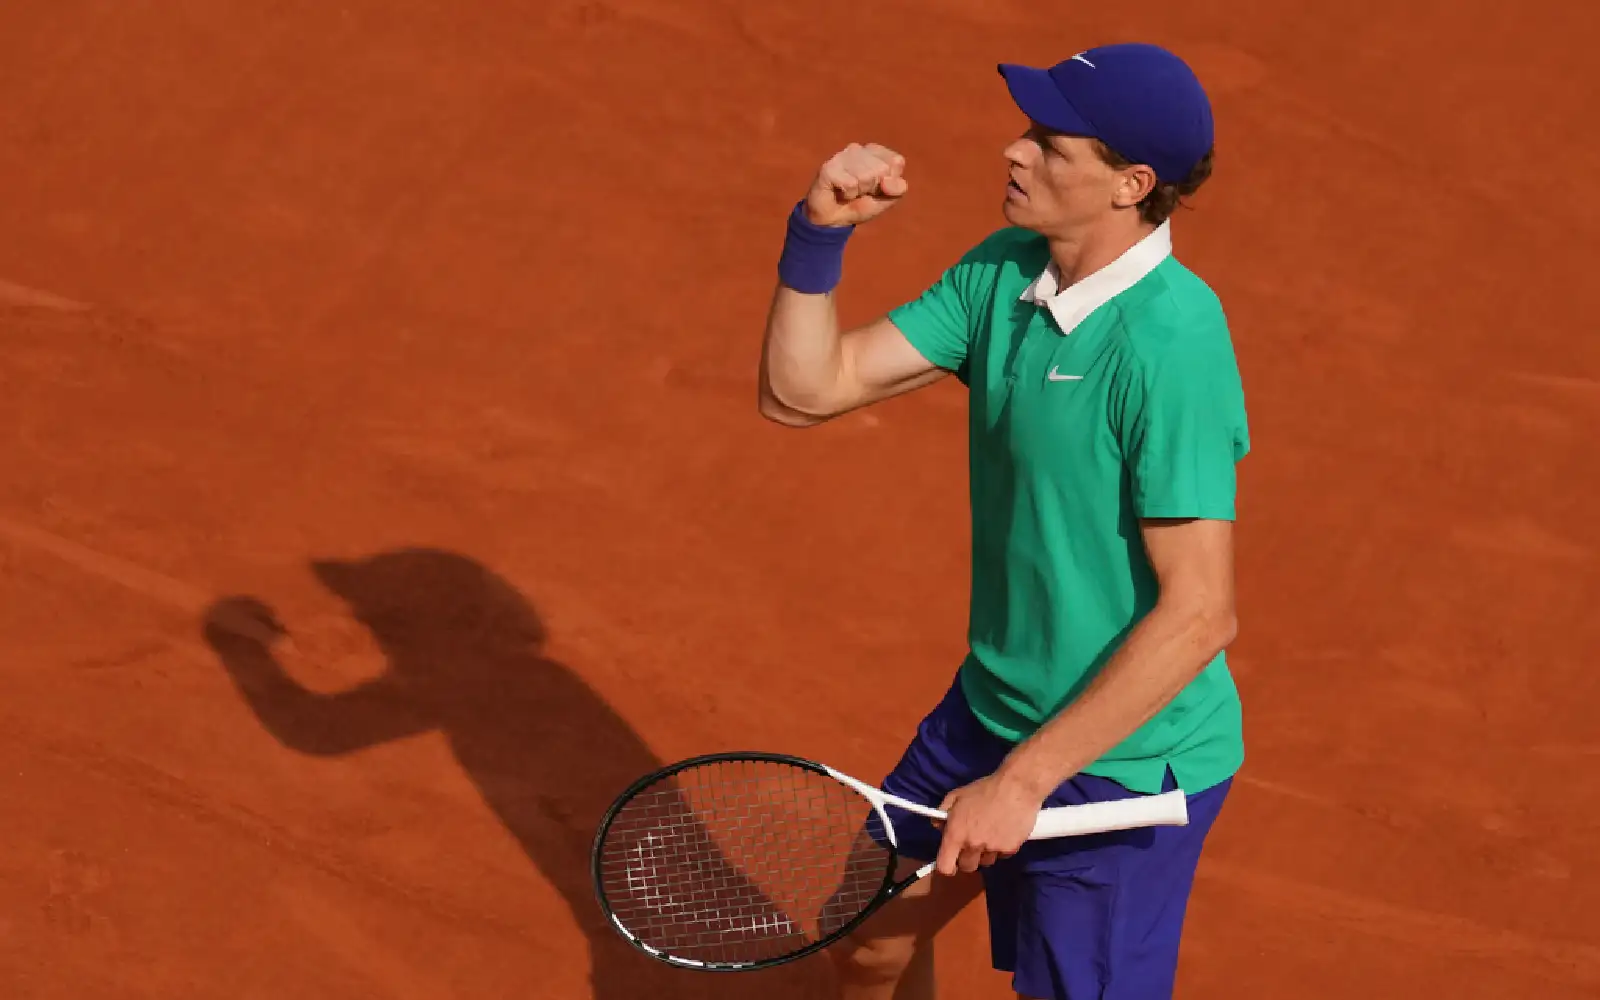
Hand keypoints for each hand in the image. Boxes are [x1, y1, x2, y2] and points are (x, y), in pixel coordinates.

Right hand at [803, 142, 908, 227]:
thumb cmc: (861, 205)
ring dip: (859, 192)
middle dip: (874, 187)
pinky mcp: (829, 167)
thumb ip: (898, 188)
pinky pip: (850, 184)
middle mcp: (858, 149)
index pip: (896, 161)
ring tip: (850, 192)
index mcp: (875, 152)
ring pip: (865, 176)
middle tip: (861, 192)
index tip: (878, 188)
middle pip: (882, 169)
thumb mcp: (888, 199)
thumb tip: (886, 181)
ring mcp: (842, 156)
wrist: (834, 220)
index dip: (890, 181)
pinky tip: (840, 193)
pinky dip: (848, 195)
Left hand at [932, 772, 1047, 875]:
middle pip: (967, 867)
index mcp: (956, 834)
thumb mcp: (957, 795)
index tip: (950, 860)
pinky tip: (1004, 831)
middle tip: (972, 843)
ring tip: (990, 834)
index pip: (945, 866)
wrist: (1017, 787)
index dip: (946, 866)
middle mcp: (973, 845)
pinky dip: (1001, 848)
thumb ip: (943, 812)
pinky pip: (1002, 855)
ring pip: (985, 862)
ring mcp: (992, 849)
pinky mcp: (1010, 849)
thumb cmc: (985, 789)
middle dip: (967, 858)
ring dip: (985, 853)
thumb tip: (938, 827)